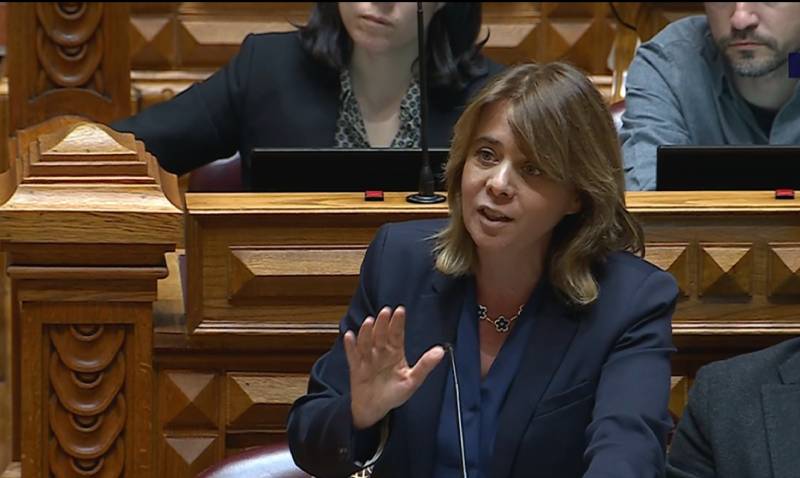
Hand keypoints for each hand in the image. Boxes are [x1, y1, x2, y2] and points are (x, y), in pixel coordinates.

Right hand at [344, 306, 444, 429]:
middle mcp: (381, 352)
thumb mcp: (412, 380)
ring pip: (367, 342)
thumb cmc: (394, 393)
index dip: (398, 322)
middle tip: (385, 312)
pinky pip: (353, 355)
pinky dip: (351, 346)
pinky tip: (350, 336)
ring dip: (367, 332)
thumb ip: (425, 365)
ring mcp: (368, 358)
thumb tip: (440, 351)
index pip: (397, 334)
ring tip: (369, 322)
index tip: (400, 310)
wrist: (375, 408)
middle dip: (383, 323)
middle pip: (381, 335)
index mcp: (395, 352)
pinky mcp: (356, 367)